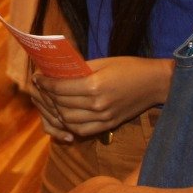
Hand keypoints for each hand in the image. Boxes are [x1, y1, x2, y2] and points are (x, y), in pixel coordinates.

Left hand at [34, 57, 170, 138]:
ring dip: (56, 111)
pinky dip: (69, 123)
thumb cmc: (130, 67)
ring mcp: (103, 118)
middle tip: (41, 87)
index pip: (60, 88)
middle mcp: (97, 104)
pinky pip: (81, 130)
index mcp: (95, 85)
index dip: (45, 83)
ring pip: (68, 120)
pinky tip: (65, 113)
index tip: (37, 77)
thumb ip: (80, 69)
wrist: (155, 84)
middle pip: (61, 105)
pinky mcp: (108, 125)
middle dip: (47, 96)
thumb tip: (57, 71)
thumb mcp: (103, 62)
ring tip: (52, 100)